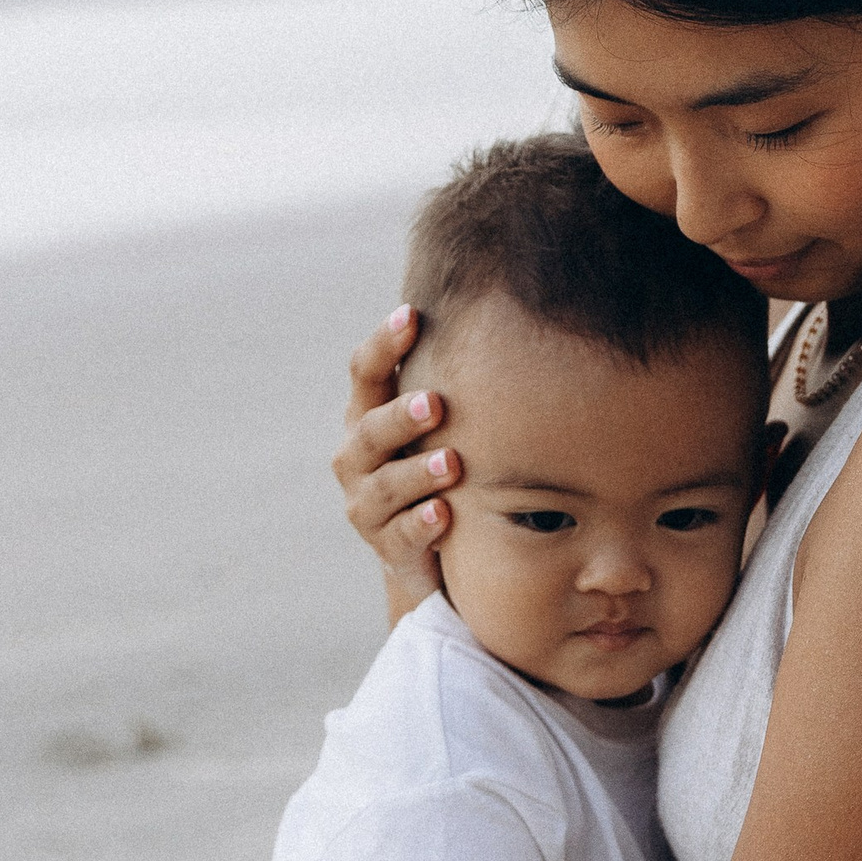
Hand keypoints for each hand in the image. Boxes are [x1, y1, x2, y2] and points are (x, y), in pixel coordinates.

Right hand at [334, 304, 459, 620]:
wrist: (431, 554)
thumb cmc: (440, 468)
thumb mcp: (440, 425)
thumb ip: (453, 380)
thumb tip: (502, 306)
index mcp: (369, 416)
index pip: (366, 373)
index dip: (384, 344)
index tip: (412, 314)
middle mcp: (358, 458)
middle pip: (370, 430)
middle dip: (401, 417)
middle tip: (435, 403)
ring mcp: (367, 506)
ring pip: (384, 486)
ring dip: (417, 472)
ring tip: (452, 464)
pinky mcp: (387, 549)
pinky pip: (401, 537)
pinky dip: (422, 524)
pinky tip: (445, 515)